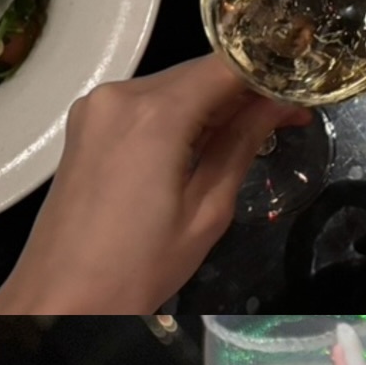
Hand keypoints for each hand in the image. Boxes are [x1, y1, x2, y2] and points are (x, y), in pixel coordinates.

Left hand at [0, 58, 312, 313]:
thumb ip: (242, 145)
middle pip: (198, 73)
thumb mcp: (207, 210)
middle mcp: (119, 95)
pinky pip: (146, 105)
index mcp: (153, 115)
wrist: (63, 298)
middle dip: (245, 90)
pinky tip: (205, 140)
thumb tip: (278, 105)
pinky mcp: (87, 124)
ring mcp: (97, 107)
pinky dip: (180, 114)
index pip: (225, 66)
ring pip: (173, 87)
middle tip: (289, 115)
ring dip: (214, 103)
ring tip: (253, 132)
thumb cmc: (139, 266)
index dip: (269, 72)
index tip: (302, 88)